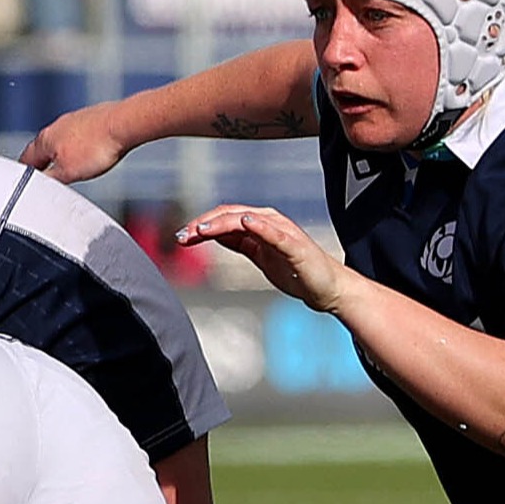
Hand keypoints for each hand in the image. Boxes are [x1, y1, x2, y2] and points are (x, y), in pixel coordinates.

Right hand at [21, 104, 130, 180]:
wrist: (125, 124)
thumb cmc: (98, 145)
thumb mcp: (68, 174)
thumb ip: (50, 180)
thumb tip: (41, 185)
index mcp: (44, 139)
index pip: (26, 159)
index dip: (26, 172)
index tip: (26, 179)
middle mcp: (57, 126)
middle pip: (44, 147)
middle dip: (46, 161)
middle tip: (51, 175)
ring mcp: (76, 119)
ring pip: (64, 139)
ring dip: (65, 152)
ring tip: (76, 166)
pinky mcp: (94, 117)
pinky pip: (83, 134)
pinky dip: (83, 144)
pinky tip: (93, 152)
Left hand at [176, 203, 348, 310]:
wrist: (324, 287)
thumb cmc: (292, 270)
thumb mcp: (258, 255)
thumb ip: (238, 243)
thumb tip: (211, 234)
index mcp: (259, 225)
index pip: (224, 218)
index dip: (200, 225)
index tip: (180, 237)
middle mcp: (270, 222)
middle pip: (231, 215)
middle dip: (204, 223)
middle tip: (183, 235)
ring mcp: (283, 232)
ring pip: (248, 219)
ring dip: (222, 222)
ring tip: (202, 228)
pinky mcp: (295, 245)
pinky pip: (276, 233)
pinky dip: (260, 225)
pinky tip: (246, 221)